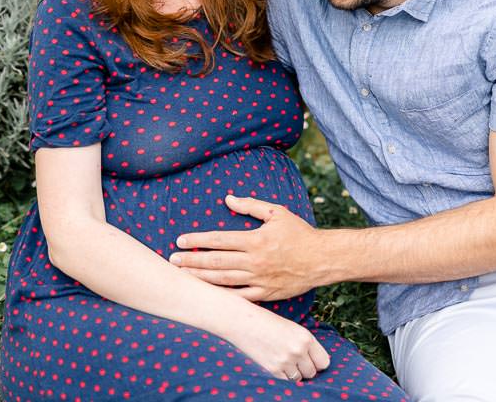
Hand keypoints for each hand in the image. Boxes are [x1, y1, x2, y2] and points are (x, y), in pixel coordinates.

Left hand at [171, 195, 322, 300]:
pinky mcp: (265, 293)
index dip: (198, 240)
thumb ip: (251, 206)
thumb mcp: (277, 212)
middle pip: (216, 261)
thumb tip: (228, 199)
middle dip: (191, 260)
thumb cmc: (299, 233)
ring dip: (200, 278)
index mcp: (256, 240)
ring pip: (223, 280)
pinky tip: (207, 295)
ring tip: (183, 276)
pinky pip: (240, 297)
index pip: (219, 239)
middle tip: (172, 260)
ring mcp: (259, 279)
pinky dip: (222, 297)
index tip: (181, 240)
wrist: (323, 259)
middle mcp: (255, 261)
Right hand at [225, 306, 329, 380]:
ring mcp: (286, 361)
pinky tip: (278, 366)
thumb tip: (316, 363)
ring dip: (295, 374)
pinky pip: (286, 382)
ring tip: (285, 361)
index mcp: (306, 337)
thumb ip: (306, 344)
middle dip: (305, 369)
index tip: (312, 361)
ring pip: (299, 378)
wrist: (244, 322)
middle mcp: (298, 350)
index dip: (318, 363)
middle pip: (312, 372)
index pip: (324, 362)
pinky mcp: (273, 370)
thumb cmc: (269, 323)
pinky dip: (284, 377)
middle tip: (295, 361)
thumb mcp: (293, 328)